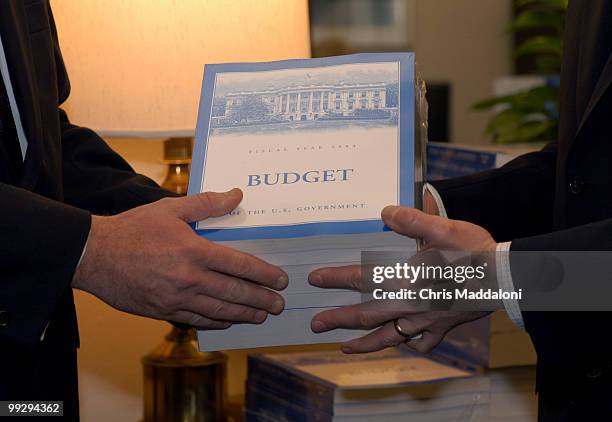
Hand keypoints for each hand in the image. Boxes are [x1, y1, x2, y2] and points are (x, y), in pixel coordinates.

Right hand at [73, 188, 287, 329]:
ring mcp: (177, 298)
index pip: (240, 265)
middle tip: (280, 304)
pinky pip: (197, 320)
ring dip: (244, 314)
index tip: (280, 279)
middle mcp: (190, 278)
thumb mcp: (170, 209)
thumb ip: (207, 204)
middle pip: (235, 292)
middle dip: (261, 299)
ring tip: (262, 316)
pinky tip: (229, 322)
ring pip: (219, 310)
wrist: (95, 255)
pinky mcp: (163, 311)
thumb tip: (236, 195)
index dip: (264, 274)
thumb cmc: (133, 229)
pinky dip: (217, 322)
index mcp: (195, 250)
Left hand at [309, 206, 495, 352]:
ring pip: (388, 337)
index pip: (361, 279)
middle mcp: (410, 304)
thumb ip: (411, 220)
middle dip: (338, 319)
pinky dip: (407, 344)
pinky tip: (401, 343)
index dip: (335, 278)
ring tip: (344, 348)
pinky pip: (420, 342)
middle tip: (316, 324)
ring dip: (363, 344)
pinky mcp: (442, 328)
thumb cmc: (474, 253)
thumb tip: (384, 212)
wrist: (506, 278)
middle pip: (366, 315)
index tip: (315, 279)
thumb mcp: (443, 228)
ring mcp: (426, 320)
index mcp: (406, 279)